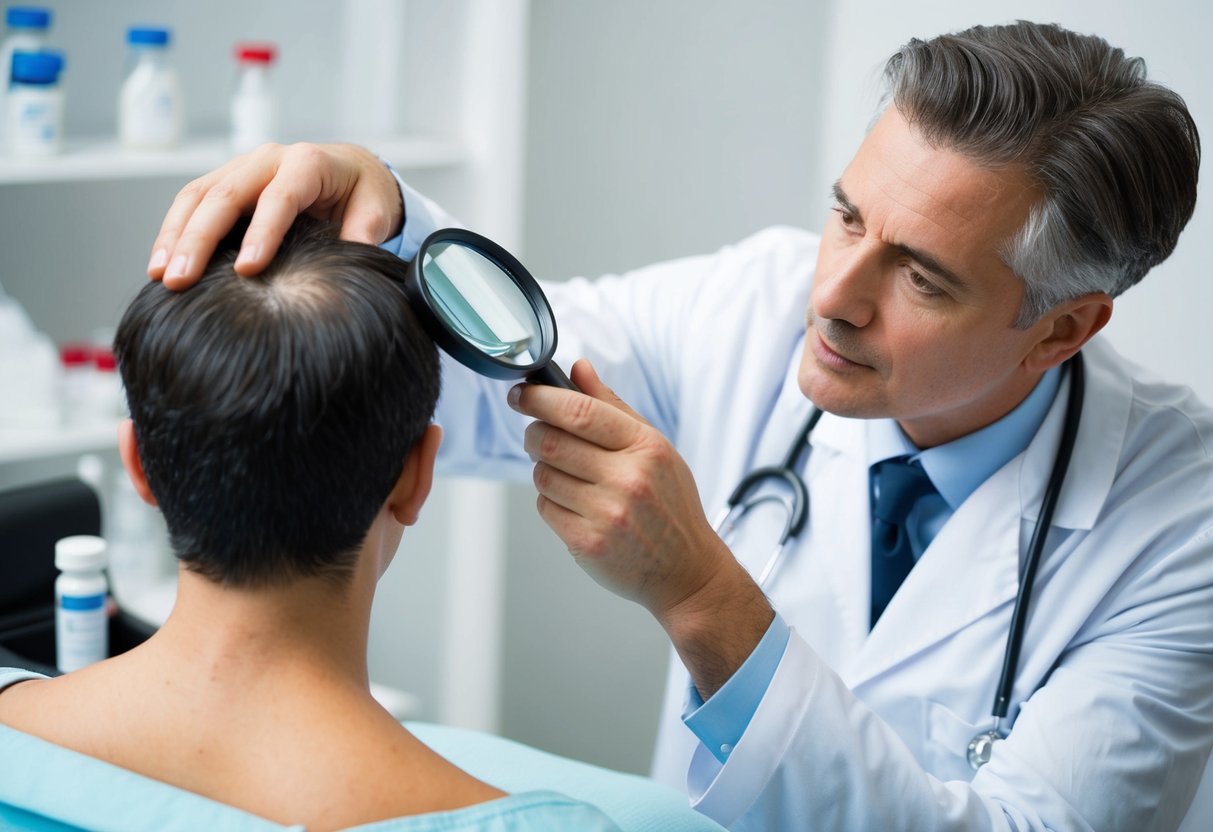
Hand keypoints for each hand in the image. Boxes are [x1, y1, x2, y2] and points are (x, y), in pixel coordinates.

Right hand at [147, 143, 401, 288]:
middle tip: (181, 280)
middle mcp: (268, 159)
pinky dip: (173, 232)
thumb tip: (352, 258)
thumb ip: (366, 232)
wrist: (350, 170)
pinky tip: (162, 263)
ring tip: (161, 275)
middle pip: (225, 195)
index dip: (262, 232)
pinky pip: (192, 202)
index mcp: (307, 163)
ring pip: (197, 196)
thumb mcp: (376, 209)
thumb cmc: (362, 192)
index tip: (247, 269)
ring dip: (175, 236)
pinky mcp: (226, 182)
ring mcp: (241, 167)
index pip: (279, 197)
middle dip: (199, 239)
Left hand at [511, 359, 772, 697]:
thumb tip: (578, 368)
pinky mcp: (587, 544)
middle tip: (536, 432)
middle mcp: (627, 479)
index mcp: (645, 447)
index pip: (579, 411)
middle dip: (533, 431)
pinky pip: (545, 507)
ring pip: (542, 475)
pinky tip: (575, 504)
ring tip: (566, 474)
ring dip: (543, 469)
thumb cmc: (671, 505)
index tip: (521, 393)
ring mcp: (607, 514)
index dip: (539, 398)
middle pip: (550, 440)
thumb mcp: (655, 448)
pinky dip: (551, 500)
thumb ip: (612, 406)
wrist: (686, 570)